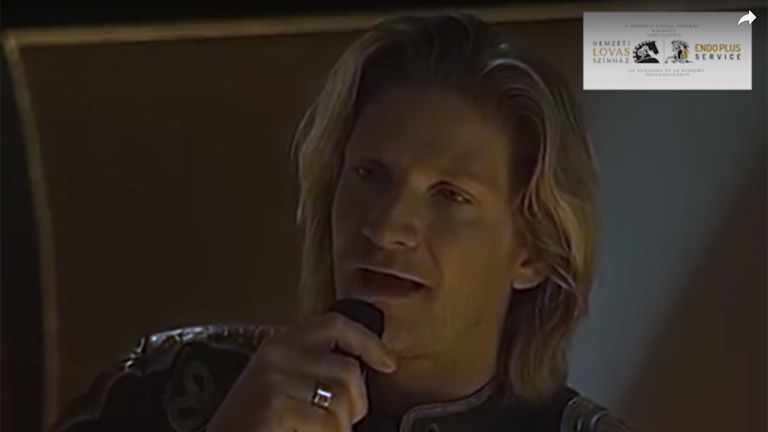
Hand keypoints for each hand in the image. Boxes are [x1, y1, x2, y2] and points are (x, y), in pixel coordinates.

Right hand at [207, 312, 396, 431]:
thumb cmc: (256, 422)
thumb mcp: (284, 385)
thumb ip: (316, 370)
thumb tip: (363, 372)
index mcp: (281, 342)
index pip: (336, 325)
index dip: (368, 342)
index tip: (388, 363)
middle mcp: (277, 353)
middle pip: (348, 370)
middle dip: (355, 406)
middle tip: (340, 425)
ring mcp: (274, 377)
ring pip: (342, 401)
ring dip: (339, 428)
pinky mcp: (273, 405)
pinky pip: (327, 424)